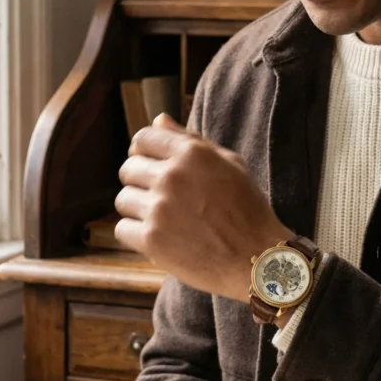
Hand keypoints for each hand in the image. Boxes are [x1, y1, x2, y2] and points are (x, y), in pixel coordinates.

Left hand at [115, 114, 292, 301]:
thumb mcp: (230, 165)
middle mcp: (171, 176)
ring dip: (139, 210)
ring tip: (165, 221)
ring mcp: (159, 208)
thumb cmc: (248, 211)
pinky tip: (162, 238)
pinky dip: (137, 235)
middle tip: (163, 199)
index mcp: (191, 153)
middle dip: (141, 182)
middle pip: (128, 169)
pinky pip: (122, 229)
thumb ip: (191, 140)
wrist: (257, 261)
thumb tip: (159, 119)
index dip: (143, 151)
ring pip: (123, 200)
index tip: (151, 166)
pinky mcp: (151, 240)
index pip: (143, 138)